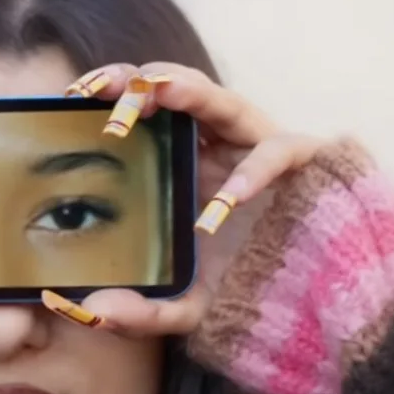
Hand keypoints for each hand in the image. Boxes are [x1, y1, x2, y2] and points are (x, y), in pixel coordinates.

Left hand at [45, 64, 323, 335]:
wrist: (324, 310)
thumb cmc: (254, 290)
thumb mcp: (189, 307)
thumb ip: (142, 312)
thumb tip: (89, 311)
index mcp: (189, 166)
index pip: (146, 115)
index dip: (110, 98)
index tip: (69, 101)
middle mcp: (221, 149)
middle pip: (175, 92)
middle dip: (135, 82)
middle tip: (97, 92)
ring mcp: (262, 151)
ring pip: (223, 102)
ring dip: (188, 89)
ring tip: (155, 92)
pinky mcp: (307, 164)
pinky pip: (277, 153)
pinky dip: (251, 174)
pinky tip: (224, 204)